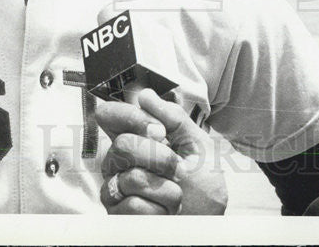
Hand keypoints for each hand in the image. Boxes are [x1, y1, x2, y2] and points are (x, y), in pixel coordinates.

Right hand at [96, 89, 227, 214]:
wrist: (209, 223)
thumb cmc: (204, 186)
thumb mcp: (198, 145)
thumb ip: (174, 118)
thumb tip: (145, 95)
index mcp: (139, 138)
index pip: (109, 116)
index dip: (130, 118)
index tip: (159, 130)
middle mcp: (121, 161)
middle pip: (122, 145)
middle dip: (160, 157)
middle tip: (178, 168)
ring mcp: (117, 188)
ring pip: (131, 177)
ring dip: (166, 188)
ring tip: (176, 195)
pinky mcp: (118, 214)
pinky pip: (132, 205)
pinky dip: (159, 209)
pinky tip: (165, 212)